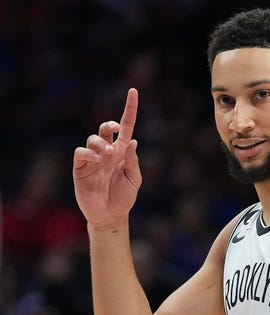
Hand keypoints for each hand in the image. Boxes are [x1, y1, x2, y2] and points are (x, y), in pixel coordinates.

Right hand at [73, 88, 141, 229]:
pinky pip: (81, 152)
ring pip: (92, 138)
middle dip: (109, 124)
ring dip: (100, 143)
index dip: (130, 108)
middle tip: (114, 130)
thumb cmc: (124, 197)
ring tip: (107, 155)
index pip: (126, 126)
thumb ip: (133, 161)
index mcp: (123, 151)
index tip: (133, 91)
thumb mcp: (134, 180)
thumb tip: (133, 141)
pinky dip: (88, 152)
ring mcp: (93, 159)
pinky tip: (96, 159)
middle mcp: (108, 151)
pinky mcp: (80, 168)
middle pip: (105, 128)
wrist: (110, 215)